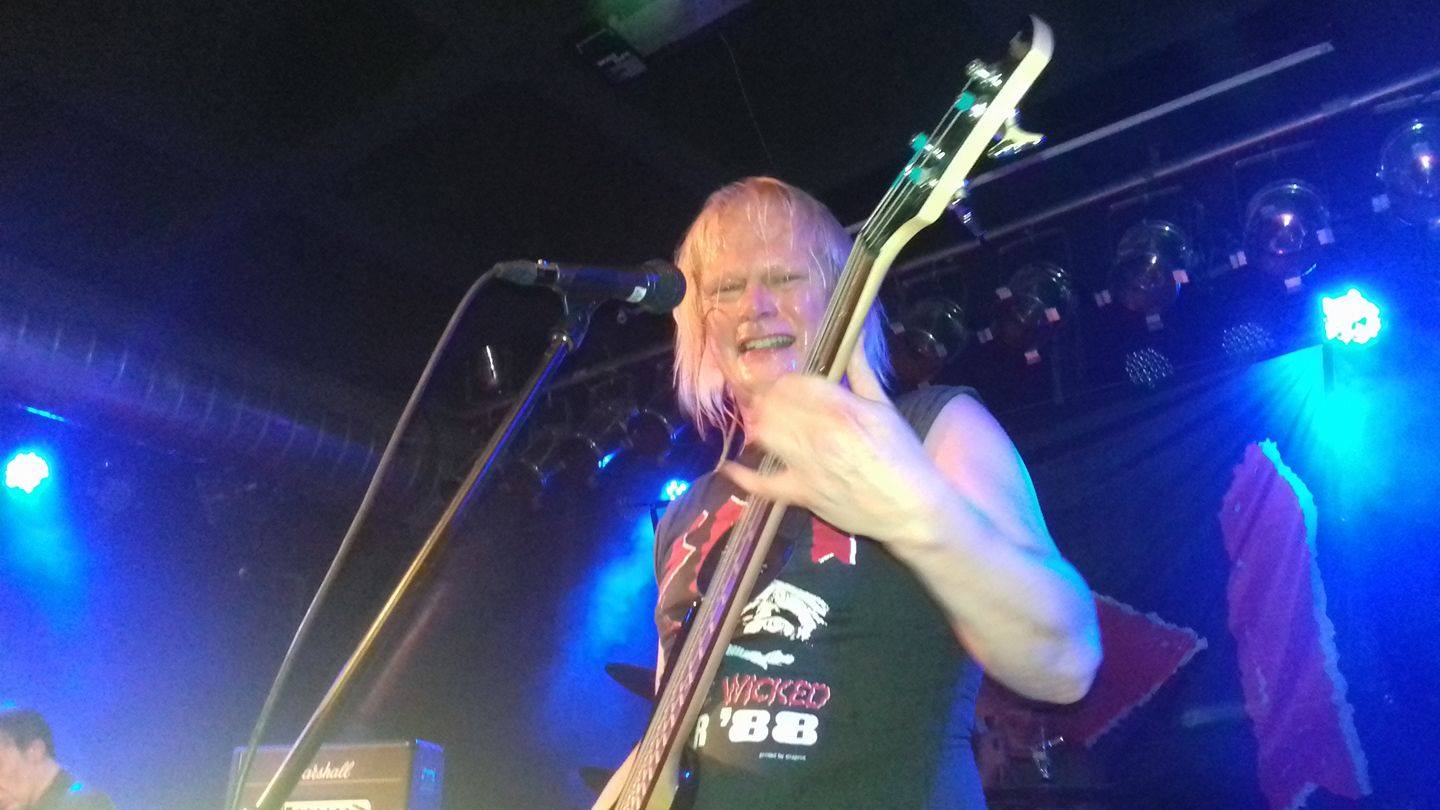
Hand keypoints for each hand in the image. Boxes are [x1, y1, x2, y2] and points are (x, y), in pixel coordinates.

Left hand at [721, 372, 937, 543]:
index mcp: (840, 409)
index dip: (786, 381)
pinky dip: (742, 475)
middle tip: (771, 400)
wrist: (911, 508)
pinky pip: (761, 485)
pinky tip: (728, 465)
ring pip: (763, 434)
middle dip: (768, 399)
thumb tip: (854, 333)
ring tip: (762, 420)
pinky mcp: (799, 494)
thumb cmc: (902, 455)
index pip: (795, 384)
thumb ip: (861, 371)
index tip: (788, 384)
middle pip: (773, 405)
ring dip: (758, 424)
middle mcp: (818, 435)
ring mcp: (805, 466)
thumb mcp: (884, 407)